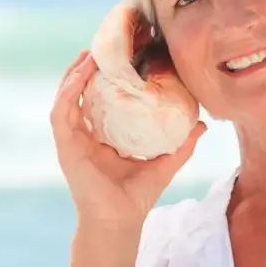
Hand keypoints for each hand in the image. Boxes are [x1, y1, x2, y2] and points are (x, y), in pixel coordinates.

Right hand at [50, 50, 206, 224]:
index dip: (103, 75)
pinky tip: (80, 77)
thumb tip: (203, 124)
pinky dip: (68, 93)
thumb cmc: (137, 196)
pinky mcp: (66, 147)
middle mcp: (84, 135)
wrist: (121, 221)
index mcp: (102, 135)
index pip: (99, 98)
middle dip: (85, 67)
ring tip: (89, 53)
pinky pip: (62, 114)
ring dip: (74, 74)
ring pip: (67, 97)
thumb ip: (182, 144)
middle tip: (100, 45)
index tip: (117, 55)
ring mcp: (72, 140)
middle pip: (79, 92)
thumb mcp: (165, 162)